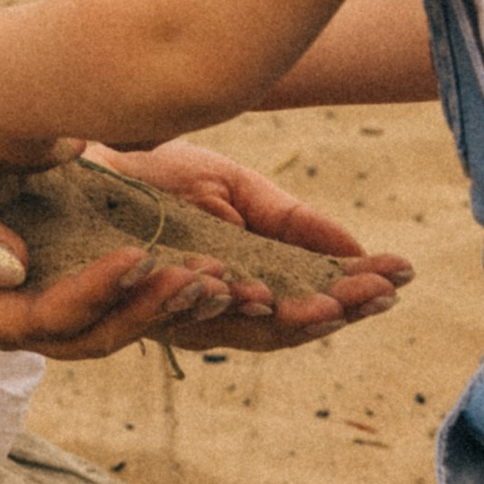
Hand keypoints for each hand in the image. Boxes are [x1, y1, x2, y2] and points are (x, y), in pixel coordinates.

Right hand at [0, 126, 251, 364]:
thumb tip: (10, 265)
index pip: (41, 316)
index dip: (92, 292)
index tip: (136, 254)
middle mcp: (18, 317)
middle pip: (91, 336)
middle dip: (147, 309)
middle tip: (201, 276)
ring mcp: (48, 304)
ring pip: (115, 326)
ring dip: (167, 308)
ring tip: (218, 280)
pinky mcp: (71, 282)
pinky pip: (123, 301)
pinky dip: (165, 291)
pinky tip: (210, 271)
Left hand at [84, 142, 411, 353]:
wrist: (84, 154)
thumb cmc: (160, 174)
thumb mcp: (239, 190)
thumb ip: (293, 223)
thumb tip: (357, 250)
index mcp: (245, 282)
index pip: (310, 298)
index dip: (355, 291)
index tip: (400, 275)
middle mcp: (213, 309)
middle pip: (285, 325)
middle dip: (336, 310)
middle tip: (378, 296)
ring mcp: (176, 311)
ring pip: (240, 328)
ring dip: (288, 316)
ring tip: (331, 304)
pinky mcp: (133, 303)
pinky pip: (180, 310)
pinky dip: (220, 303)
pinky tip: (254, 291)